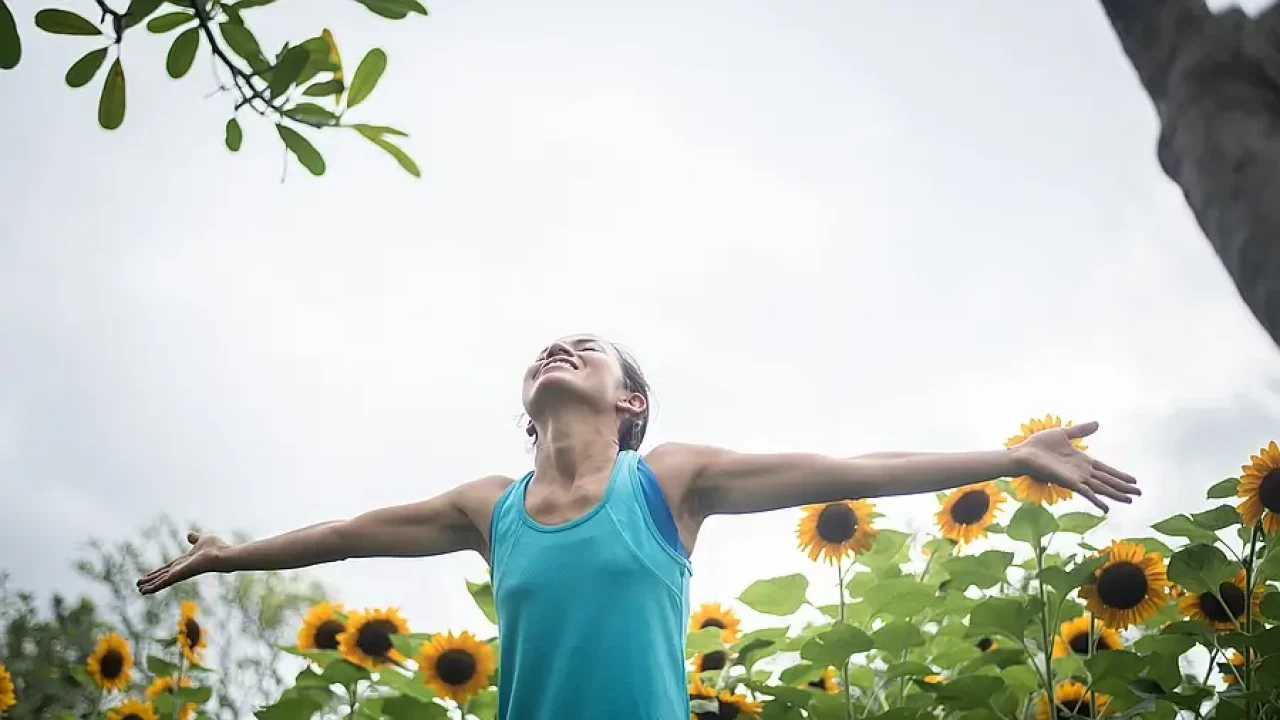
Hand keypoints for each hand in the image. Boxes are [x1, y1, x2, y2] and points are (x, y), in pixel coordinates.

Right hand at [136, 531, 229, 594]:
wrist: (222, 554)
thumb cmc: (216, 548)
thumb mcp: (203, 539)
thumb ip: (195, 538)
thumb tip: (189, 534)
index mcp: (185, 561)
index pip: (168, 567)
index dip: (158, 571)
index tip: (148, 575)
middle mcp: (182, 569)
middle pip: (163, 575)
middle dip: (152, 580)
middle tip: (139, 585)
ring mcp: (180, 573)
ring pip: (162, 581)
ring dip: (151, 585)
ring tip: (139, 590)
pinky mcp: (179, 575)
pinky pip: (164, 582)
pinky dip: (154, 587)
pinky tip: (144, 591)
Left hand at [1009, 420, 1139, 512]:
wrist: (1022, 452)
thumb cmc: (1038, 445)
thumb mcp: (1063, 433)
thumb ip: (1080, 431)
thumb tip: (1097, 423)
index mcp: (1081, 461)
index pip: (1105, 470)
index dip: (1119, 475)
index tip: (1133, 480)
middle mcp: (1081, 472)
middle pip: (1107, 481)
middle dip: (1123, 487)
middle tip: (1139, 494)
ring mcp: (1076, 478)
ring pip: (1101, 488)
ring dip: (1116, 494)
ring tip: (1130, 500)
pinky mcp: (1069, 482)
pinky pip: (1086, 493)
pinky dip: (1097, 500)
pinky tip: (1107, 509)